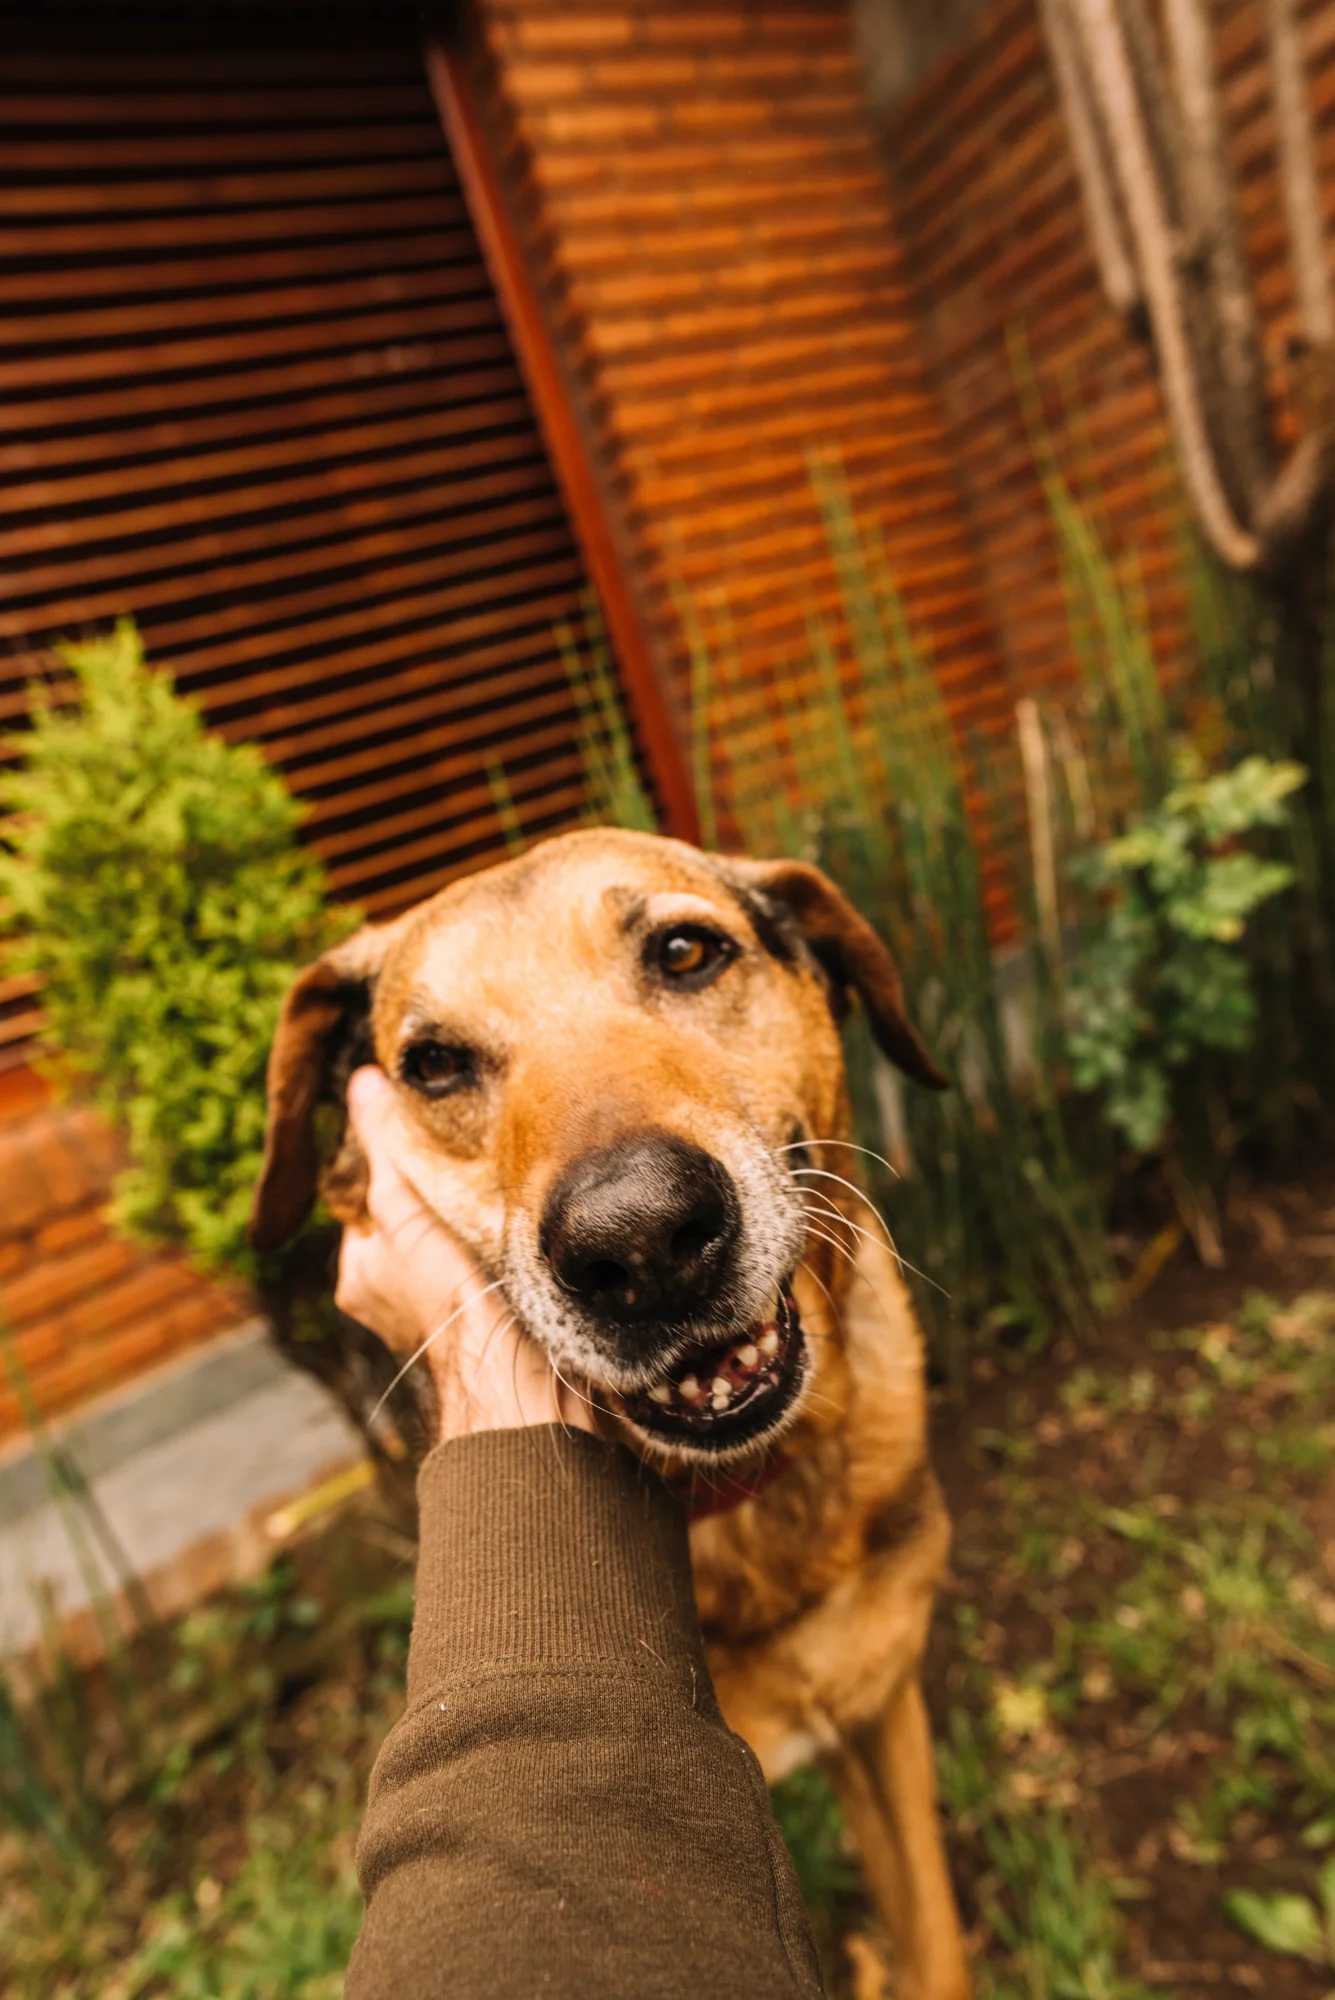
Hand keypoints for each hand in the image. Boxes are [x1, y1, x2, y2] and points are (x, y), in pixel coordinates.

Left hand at [336, 1066, 593, 1442]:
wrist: (521, 1383)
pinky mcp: (494, 1314)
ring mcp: (448, 1309)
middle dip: (436, 1185)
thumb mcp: (404, 1216)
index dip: (391, 1161)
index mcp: (362, 1279)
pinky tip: (525, 1206)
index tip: (420, 1122)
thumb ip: (384, 1151)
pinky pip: (491, 1258)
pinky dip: (504, 1232)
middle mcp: (397, 1298)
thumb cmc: (452, 1307)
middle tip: (464, 1139)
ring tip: (499, 1166)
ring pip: (453, 1239)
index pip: (369, 1200)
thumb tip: (362, 1082)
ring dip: (474, 1207)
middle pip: (412, 1219)